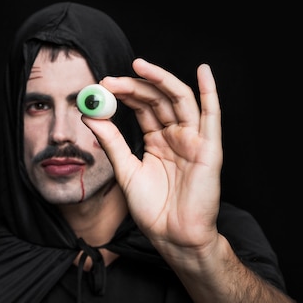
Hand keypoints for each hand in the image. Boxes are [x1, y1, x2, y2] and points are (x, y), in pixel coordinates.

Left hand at [82, 59, 221, 257]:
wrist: (173, 236)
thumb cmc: (153, 210)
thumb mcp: (126, 171)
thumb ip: (111, 143)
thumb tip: (90, 115)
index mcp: (158, 141)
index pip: (142, 107)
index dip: (124, 94)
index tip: (101, 87)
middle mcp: (176, 136)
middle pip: (157, 99)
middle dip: (135, 86)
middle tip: (110, 81)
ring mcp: (194, 140)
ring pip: (179, 100)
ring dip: (160, 80)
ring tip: (138, 66)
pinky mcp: (209, 149)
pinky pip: (212, 116)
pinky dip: (210, 92)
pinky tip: (203, 71)